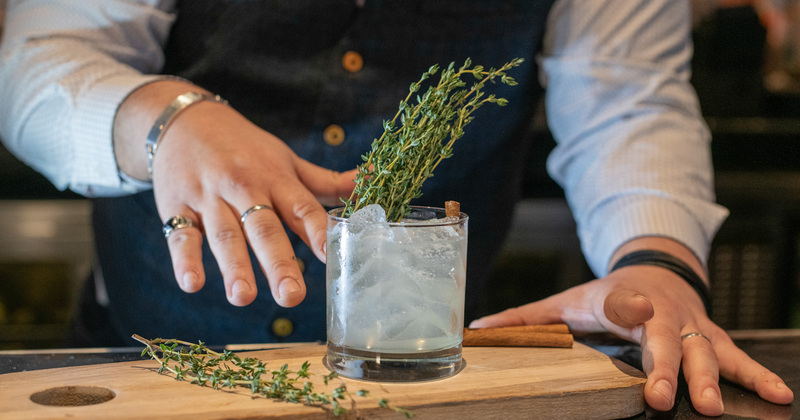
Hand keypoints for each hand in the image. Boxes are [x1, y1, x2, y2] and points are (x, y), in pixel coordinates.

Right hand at [115, 81, 355, 307]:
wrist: (183, 120)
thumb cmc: (245, 148)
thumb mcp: (286, 160)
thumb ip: (326, 181)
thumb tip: (371, 181)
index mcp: (277, 178)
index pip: (301, 206)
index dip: (317, 231)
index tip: (332, 256)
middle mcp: (245, 188)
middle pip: (263, 227)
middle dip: (278, 262)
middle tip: (292, 296)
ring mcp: (209, 198)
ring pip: (224, 235)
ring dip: (234, 267)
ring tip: (243, 298)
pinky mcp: (177, 206)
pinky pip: (180, 234)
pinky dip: (184, 260)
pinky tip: (192, 284)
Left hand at [470, 250, 793, 415]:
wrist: (655, 270)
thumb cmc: (605, 295)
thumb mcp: (564, 302)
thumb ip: (524, 320)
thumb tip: (475, 331)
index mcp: (617, 299)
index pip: (616, 302)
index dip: (623, 306)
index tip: (630, 309)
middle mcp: (658, 311)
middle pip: (664, 337)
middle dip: (666, 367)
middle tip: (664, 399)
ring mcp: (689, 323)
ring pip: (703, 349)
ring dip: (712, 378)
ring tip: (718, 408)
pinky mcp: (711, 336)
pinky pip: (735, 356)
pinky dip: (757, 375)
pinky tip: (781, 396)